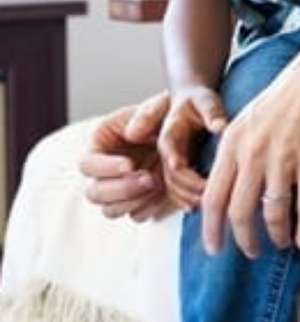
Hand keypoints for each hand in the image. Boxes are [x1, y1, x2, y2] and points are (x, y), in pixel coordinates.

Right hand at [80, 92, 173, 220]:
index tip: (129, 165)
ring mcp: (120, 189)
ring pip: (111, 210)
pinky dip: (149, 208)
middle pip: (95, 194)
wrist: (191, 131)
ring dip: (134, 202)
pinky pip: (136, 215)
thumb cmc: (170, 113)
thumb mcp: (161, 106)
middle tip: (150, 179)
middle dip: (122, 189)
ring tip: (159, 184)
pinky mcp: (139, 201)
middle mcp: (104, 171)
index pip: (87, 164)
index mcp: (100, 144)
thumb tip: (131, 134)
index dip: (105, 168)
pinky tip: (166, 193)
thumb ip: (147, 114)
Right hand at [158, 85, 228, 210]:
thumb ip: (212, 112)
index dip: (178, 163)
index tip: (193, 176)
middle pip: (170, 176)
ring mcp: (169, 163)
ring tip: (208, 202)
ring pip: (171, 188)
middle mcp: (166, 152)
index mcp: (170, 133)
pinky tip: (200, 206)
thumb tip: (221, 127)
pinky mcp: (175, 172)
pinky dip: (185, 200)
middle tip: (210, 193)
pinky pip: (174, 192)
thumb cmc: (199, 100)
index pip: (170, 150)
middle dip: (188, 187)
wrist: (191, 102)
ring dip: (187, 197)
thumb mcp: (205, 101)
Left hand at [201, 33, 299, 257]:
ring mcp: (284, 157)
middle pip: (240, 213)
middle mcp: (254, 153)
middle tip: (252, 252)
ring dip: (277, 236)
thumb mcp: (250, 118)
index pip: (213, 198)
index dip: (212, 230)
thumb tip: (225, 185)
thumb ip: (235, 151)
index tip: (215, 248)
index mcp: (233, 143)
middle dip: (244, 241)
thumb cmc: (288, 95)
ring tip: (282, 243)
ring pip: (273, 214)